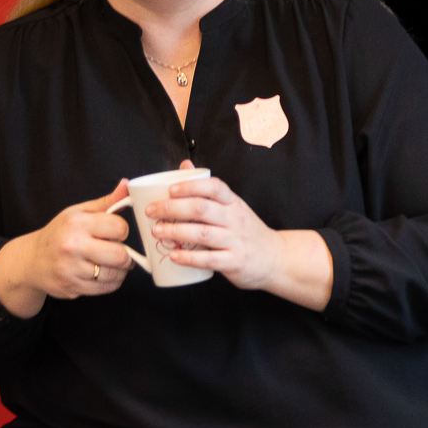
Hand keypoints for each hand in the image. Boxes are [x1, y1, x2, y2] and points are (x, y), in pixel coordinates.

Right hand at [0, 182, 134, 316]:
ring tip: (114, 264)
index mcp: (76, 223)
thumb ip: (106, 202)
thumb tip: (127, 184)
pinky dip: (112, 283)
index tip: (116, 233)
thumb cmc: (59, 234)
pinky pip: (105, 288)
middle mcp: (72, 246)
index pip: (119, 228)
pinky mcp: (71, 287)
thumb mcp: (78, 213)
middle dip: (125, 255)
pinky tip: (105, 274)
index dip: (122, 231)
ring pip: (114, 274)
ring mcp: (70, 269)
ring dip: (120, 271)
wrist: (31, 261)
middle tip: (119, 252)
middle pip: (120, 255)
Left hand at [146, 161, 291, 292]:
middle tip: (151, 211)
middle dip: (172, 208)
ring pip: (203, 233)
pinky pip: (209, 259)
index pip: (215, 187)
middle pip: (202, 209)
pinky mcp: (235, 262)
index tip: (170, 189)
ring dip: (176, 231)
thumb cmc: (248, 231)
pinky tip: (174, 255)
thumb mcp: (234, 207)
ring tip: (156, 231)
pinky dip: (189, 258)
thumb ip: (210, 189)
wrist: (276, 258)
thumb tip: (185, 166)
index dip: (191, 186)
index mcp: (234, 203)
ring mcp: (236, 241)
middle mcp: (235, 219)